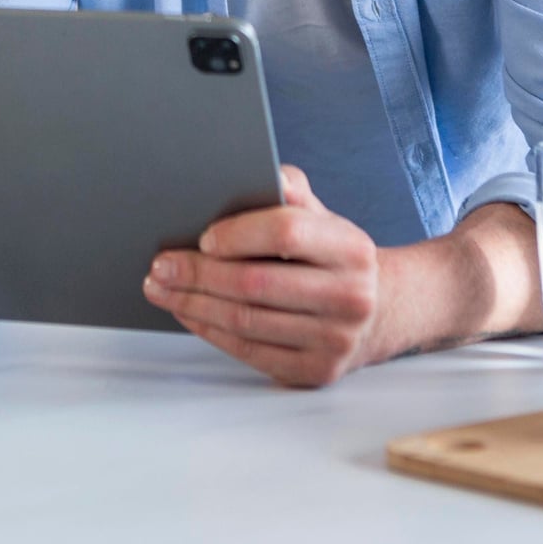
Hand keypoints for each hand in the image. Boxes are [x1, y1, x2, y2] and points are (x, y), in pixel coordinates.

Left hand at [142, 164, 382, 387]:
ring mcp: (335, 340)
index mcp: (351, 248)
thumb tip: (263, 172)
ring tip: (162, 288)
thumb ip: (291, 192)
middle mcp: (350, 297)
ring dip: (193, 304)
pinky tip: (188, 313)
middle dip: (198, 274)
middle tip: (161, 266)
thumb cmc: (334, 257)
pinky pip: (250, 352)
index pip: (286, 232)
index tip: (202, 237)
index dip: (238, 234)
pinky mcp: (316, 371)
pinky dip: (210, 331)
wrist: (381, 311)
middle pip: (256, 284)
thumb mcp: (324, 218)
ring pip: (246, 321)